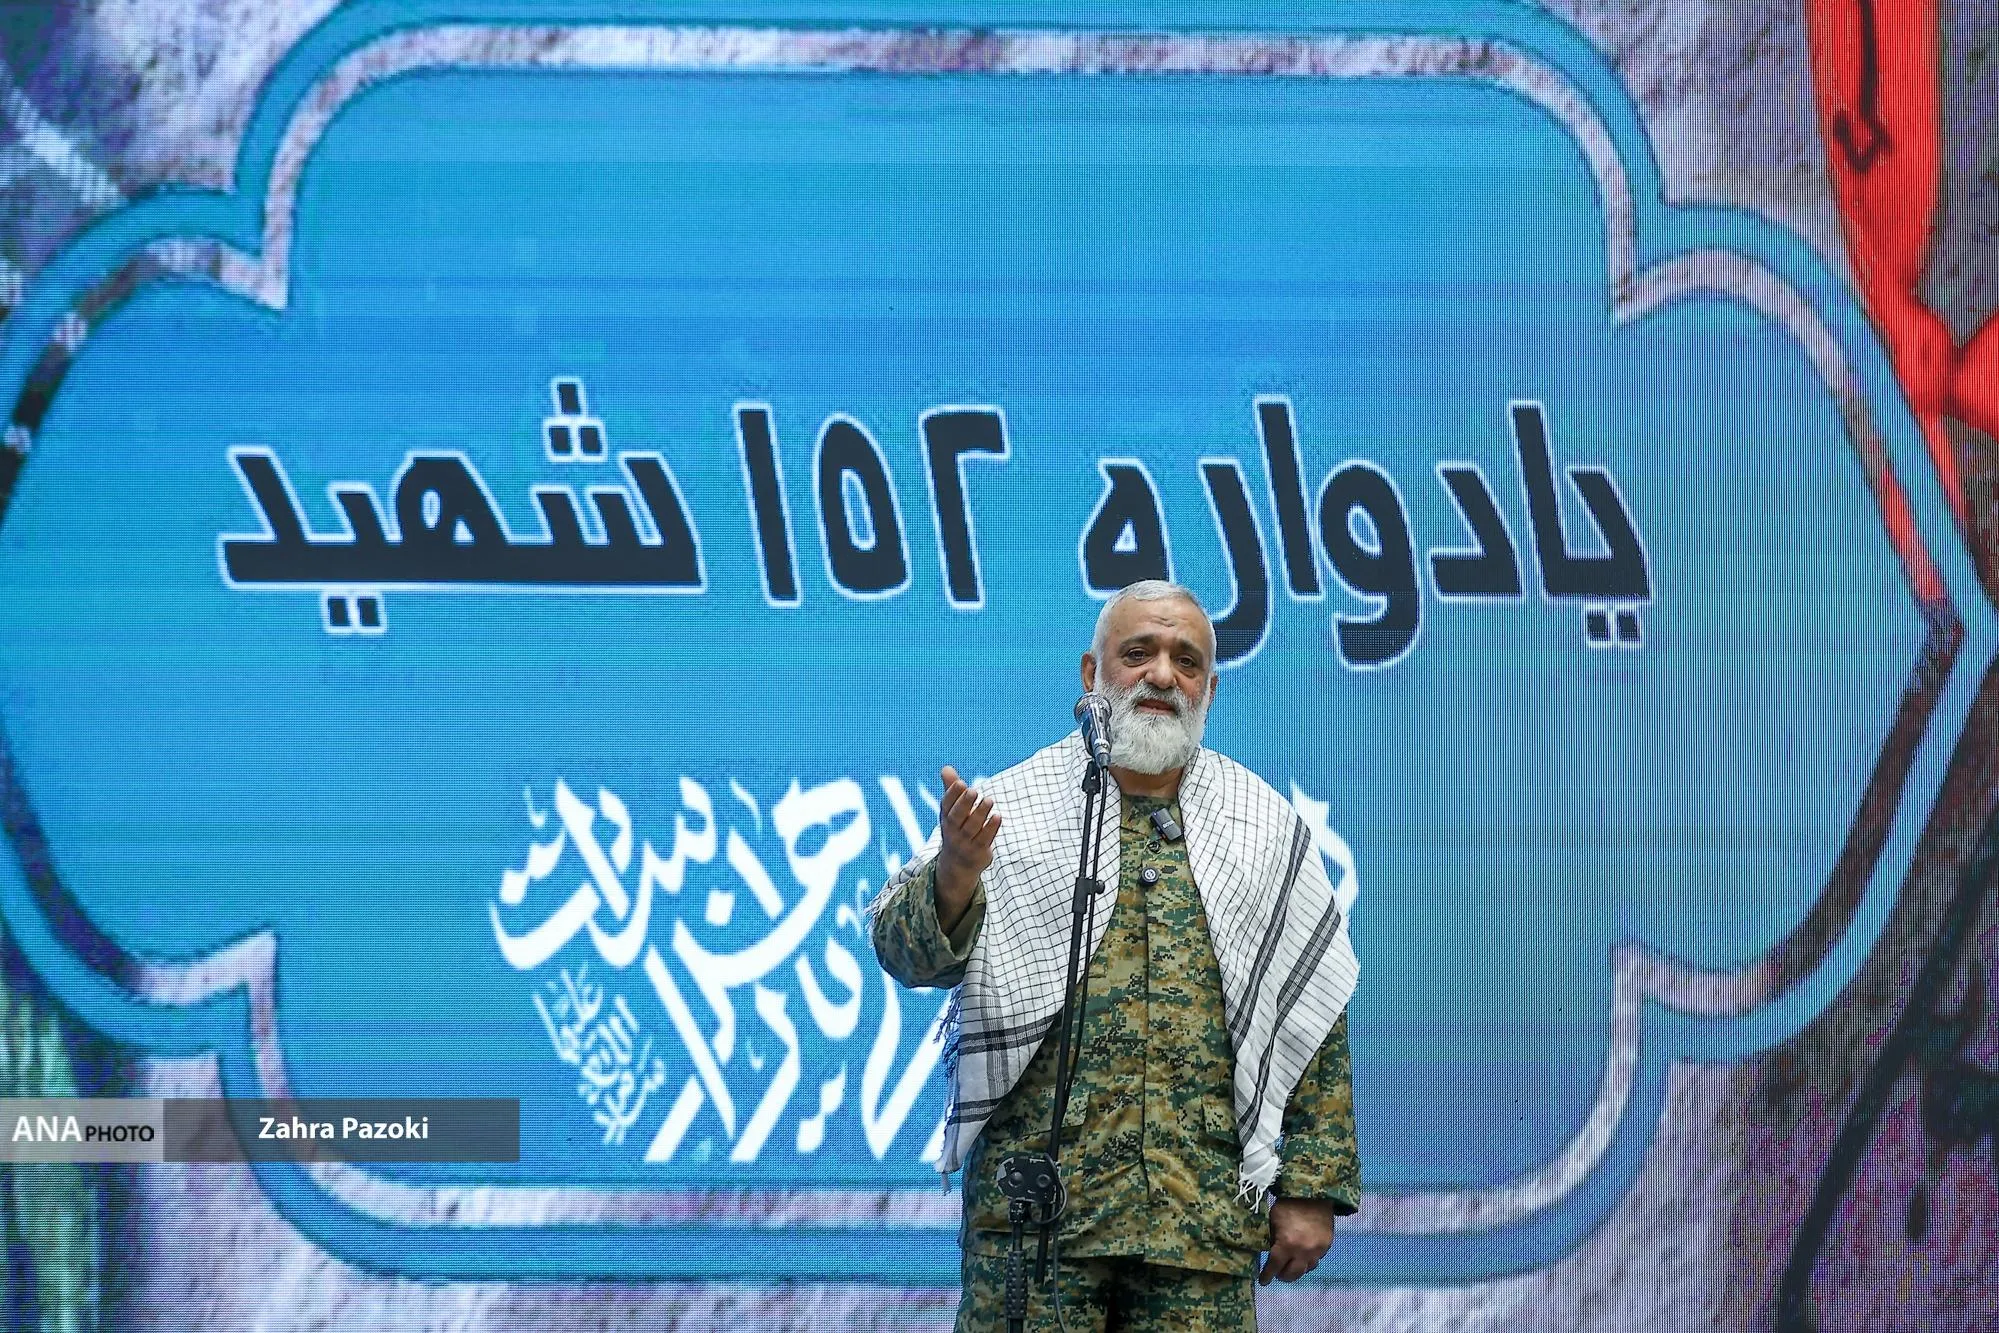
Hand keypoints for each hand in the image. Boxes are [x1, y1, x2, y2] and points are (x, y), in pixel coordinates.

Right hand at [934, 765, 1000, 929]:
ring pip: (972, 828)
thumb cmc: (957, 829)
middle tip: (973, 790)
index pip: (946, 806)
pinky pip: (985, 839)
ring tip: (989, 800)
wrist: (957, 865)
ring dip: (980, 814)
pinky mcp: (978, 851)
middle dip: (964, 804)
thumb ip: (951, 789)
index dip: (952, 795)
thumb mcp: (951, 811)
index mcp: (946, 818)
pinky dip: (991, 828)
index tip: (961, 783)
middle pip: (957, 817)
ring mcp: (965, 843)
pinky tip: (997, 816)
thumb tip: (946, 768)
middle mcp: (952, 831)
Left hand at [1258, 1198, 1334, 1284]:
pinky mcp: (1327, 1245)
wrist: (1314, 1192)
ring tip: (1290, 1266)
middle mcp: (1303, 1251)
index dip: (1267, 1275)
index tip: (1263, 1281)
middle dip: (1282, 1275)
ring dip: (1296, 1270)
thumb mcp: (1273, 1220)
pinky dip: (1307, 1261)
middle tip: (1277, 1272)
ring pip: (1306, 1270)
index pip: (1275, 1267)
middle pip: (1292, 1274)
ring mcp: (1317, 1250)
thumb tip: (1270, 1251)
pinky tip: (1302, 1257)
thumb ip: (1272, 1239)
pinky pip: (1316, 1260)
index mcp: (1286, 1244)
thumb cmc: (1288, 1204)